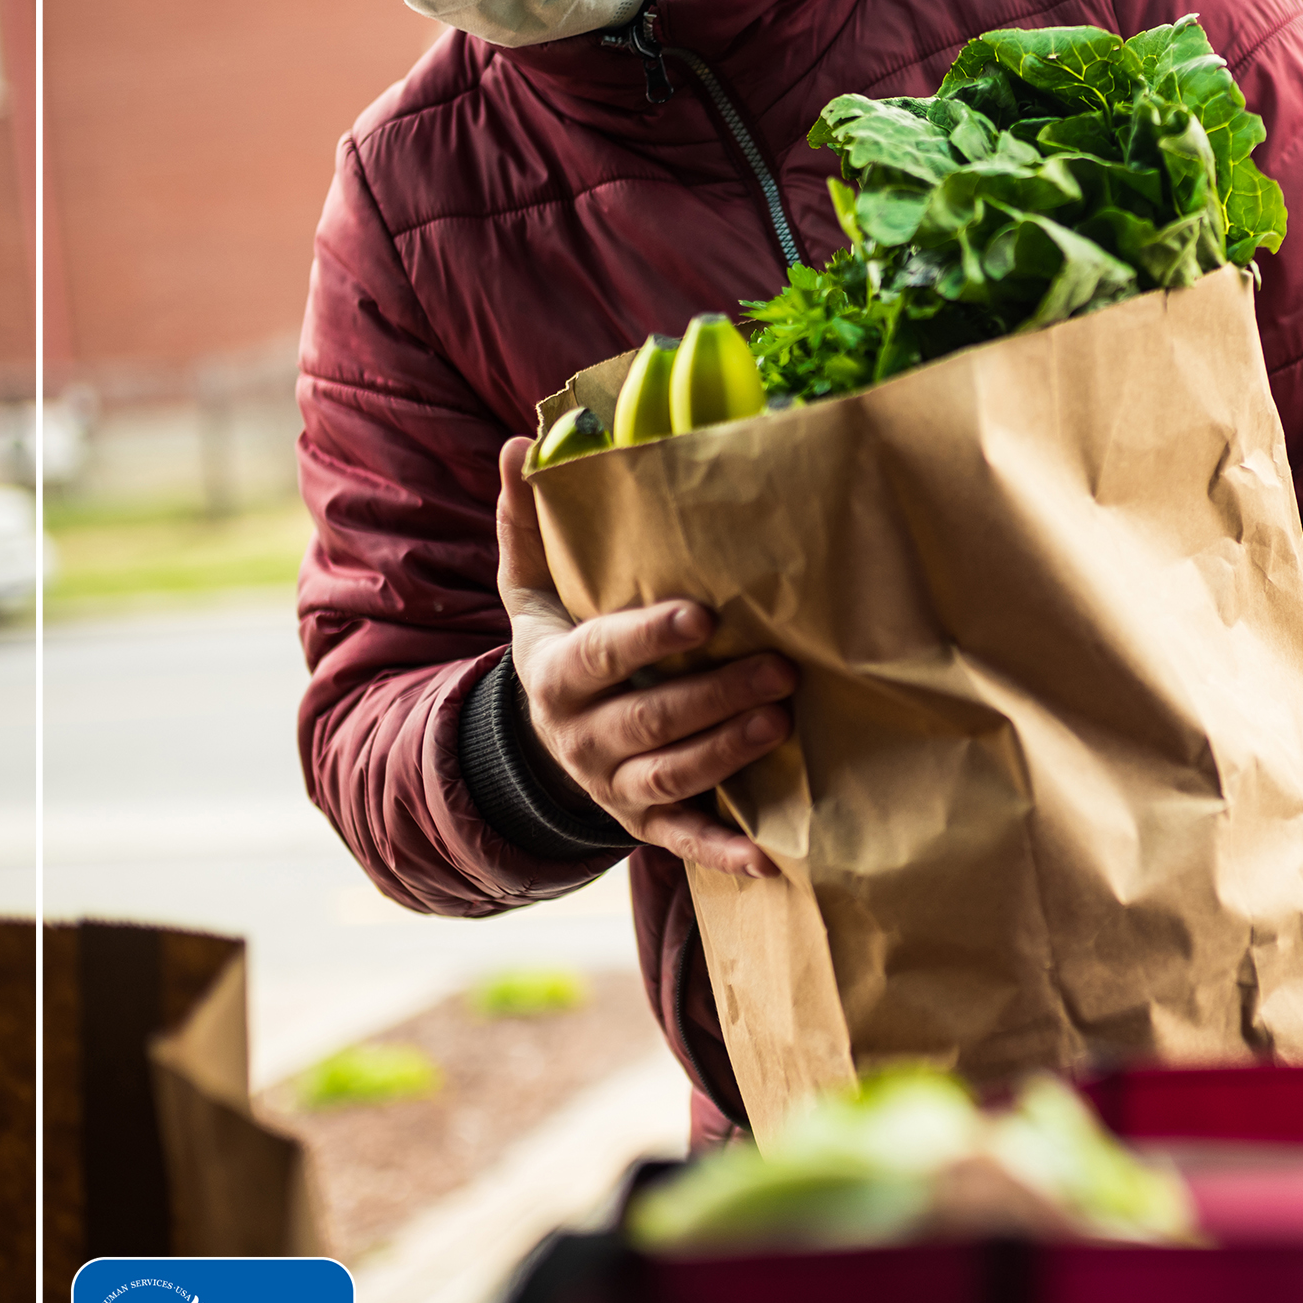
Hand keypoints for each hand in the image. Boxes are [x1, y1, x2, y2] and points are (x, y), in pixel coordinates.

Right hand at [495, 435, 793, 876]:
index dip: (649, 637)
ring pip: (671, 777)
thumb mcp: (531, 586)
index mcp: (556, 672)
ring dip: (727, 753)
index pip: (602, 655)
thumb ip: (528, 521)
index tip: (703, 616)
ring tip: (782, 721)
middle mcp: (581, 735)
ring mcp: (611, 785)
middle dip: (715, 695)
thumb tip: (520, 443)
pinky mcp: (642, 824)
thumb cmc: (559, 640)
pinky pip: (682, 842)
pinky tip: (769, 858)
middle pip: (649, 719)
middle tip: (779, 668)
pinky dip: (723, 853)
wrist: (542, 736)